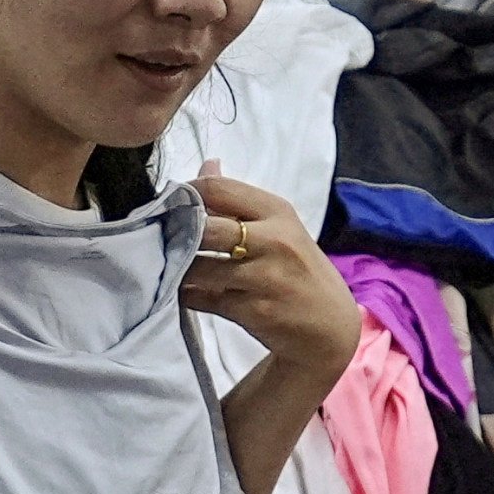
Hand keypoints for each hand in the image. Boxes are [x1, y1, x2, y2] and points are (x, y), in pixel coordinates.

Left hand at [182, 167, 361, 381]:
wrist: (330, 328)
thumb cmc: (299, 272)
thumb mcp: (280, 228)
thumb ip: (238, 200)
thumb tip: (207, 165)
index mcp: (278, 212)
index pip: (217, 188)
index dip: (185, 194)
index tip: (172, 205)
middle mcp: (274, 241)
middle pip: (205, 227)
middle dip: (178, 233)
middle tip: (163, 239)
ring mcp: (265, 278)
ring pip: (198, 267)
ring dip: (178, 268)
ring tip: (172, 267)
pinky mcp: (254, 311)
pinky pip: (201, 299)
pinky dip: (187, 295)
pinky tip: (189, 292)